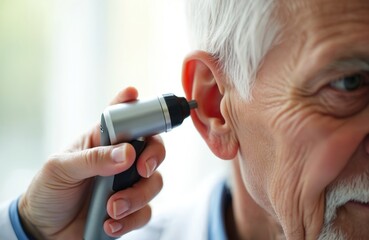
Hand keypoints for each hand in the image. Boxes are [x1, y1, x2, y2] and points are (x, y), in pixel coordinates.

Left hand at [18, 87, 164, 238]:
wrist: (44, 228)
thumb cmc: (49, 190)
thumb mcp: (61, 169)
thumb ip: (93, 159)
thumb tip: (127, 153)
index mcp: (102, 142)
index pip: (124, 118)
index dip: (135, 105)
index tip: (133, 94)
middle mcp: (120, 160)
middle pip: (153, 149)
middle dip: (154, 157)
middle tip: (141, 170)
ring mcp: (127, 185)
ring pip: (154, 183)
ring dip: (137, 197)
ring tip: (112, 208)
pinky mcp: (129, 209)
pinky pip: (144, 212)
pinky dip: (131, 219)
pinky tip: (110, 224)